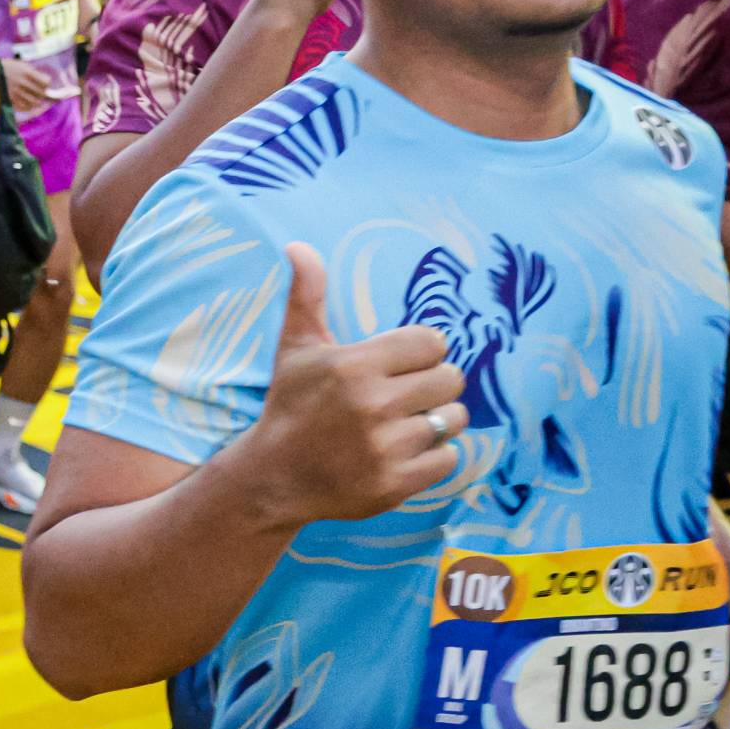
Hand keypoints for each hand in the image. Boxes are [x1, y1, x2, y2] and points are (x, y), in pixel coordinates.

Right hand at [2, 56, 54, 114]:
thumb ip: (33, 72)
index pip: (45, 82)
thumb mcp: (22, 65)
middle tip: (40, 90)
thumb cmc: (8, 67)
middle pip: (41, 93)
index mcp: (26, 72)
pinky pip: (25, 107)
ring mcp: (16, 92)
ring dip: (36, 100)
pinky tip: (27, 102)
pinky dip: (29, 106)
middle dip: (42, 92)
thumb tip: (46, 82)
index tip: (44, 82)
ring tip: (34, 97)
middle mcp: (22, 83)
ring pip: (35, 102)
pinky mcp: (11, 99)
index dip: (46, 82)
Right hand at [225, 244, 465, 530]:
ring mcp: (386, 447)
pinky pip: (450, 458)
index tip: (401, 363)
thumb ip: (307, 296)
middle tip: (407, 393)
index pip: (431, 342)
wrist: (274, 477)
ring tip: (407, 421)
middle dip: (433, 384)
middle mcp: (373, 405)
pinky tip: (404, 451)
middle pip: (451, 379)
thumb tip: (298, 245)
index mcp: (353, 366)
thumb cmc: (290, 404)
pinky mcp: (397, 483)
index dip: (420, 351)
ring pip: (455, 419)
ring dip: (438, 419)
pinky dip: (434, 455)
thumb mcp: (296, 348)